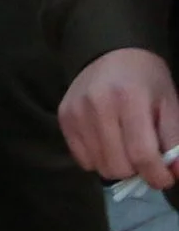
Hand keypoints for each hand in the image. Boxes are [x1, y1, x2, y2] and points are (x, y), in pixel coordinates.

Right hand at [60, 47, 178, 189]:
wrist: (111, 52)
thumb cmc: (147, 81)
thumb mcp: (170, 105)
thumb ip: (175, 141)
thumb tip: (174, 174)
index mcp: (130, 99)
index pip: (142, 154)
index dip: (157, 176)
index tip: (164, 178)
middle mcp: (98, 105)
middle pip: (118, 165)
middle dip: (137, 171)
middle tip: (144, 158)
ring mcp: (76, 111)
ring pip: (99, 165)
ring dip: (118, 166)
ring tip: (125, 149)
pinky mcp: (63, 116)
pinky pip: (82, 158)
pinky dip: (98, 159)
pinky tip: (107, 143)